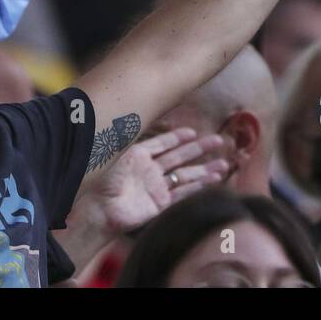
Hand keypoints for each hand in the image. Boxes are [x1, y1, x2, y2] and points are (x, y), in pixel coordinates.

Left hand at [82, 127, 228, 236]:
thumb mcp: (117, 150)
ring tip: (224, 164)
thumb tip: (138, 112)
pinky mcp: (160, 204)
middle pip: (179, 157)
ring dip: (204, 170)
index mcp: (138, 154)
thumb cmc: (102, 177)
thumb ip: (132, 134)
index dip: (178, 137)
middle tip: (219, 141)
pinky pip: (182, 193)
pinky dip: (198, 187)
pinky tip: (213, 180)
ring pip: (185, 175)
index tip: (193, 132)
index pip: (163, 143)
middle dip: (199, 149)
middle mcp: (149, 170)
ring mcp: (156, 187)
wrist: (96, 207)